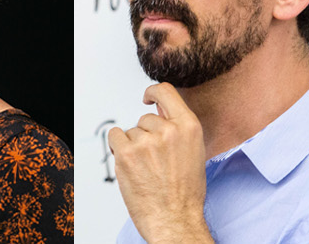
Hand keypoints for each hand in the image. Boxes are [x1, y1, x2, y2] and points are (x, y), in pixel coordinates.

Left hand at [107, 83, 213, 243]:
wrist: (174, 217)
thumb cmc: (185, 192)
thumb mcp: (194, 153)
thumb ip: (178, 131)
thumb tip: (160, 114)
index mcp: (189, 128)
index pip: (166, 92)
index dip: (153, 91)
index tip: (147, 96)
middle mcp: (168, 131)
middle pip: (145, 119)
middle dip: (145, 135)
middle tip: (154, 160)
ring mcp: (146, 141)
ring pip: (130, 131)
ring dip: (133, 146)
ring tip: (146, 168)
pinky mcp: (126, 152)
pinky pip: (114, 136)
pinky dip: (117, 148)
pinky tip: (130, 164)